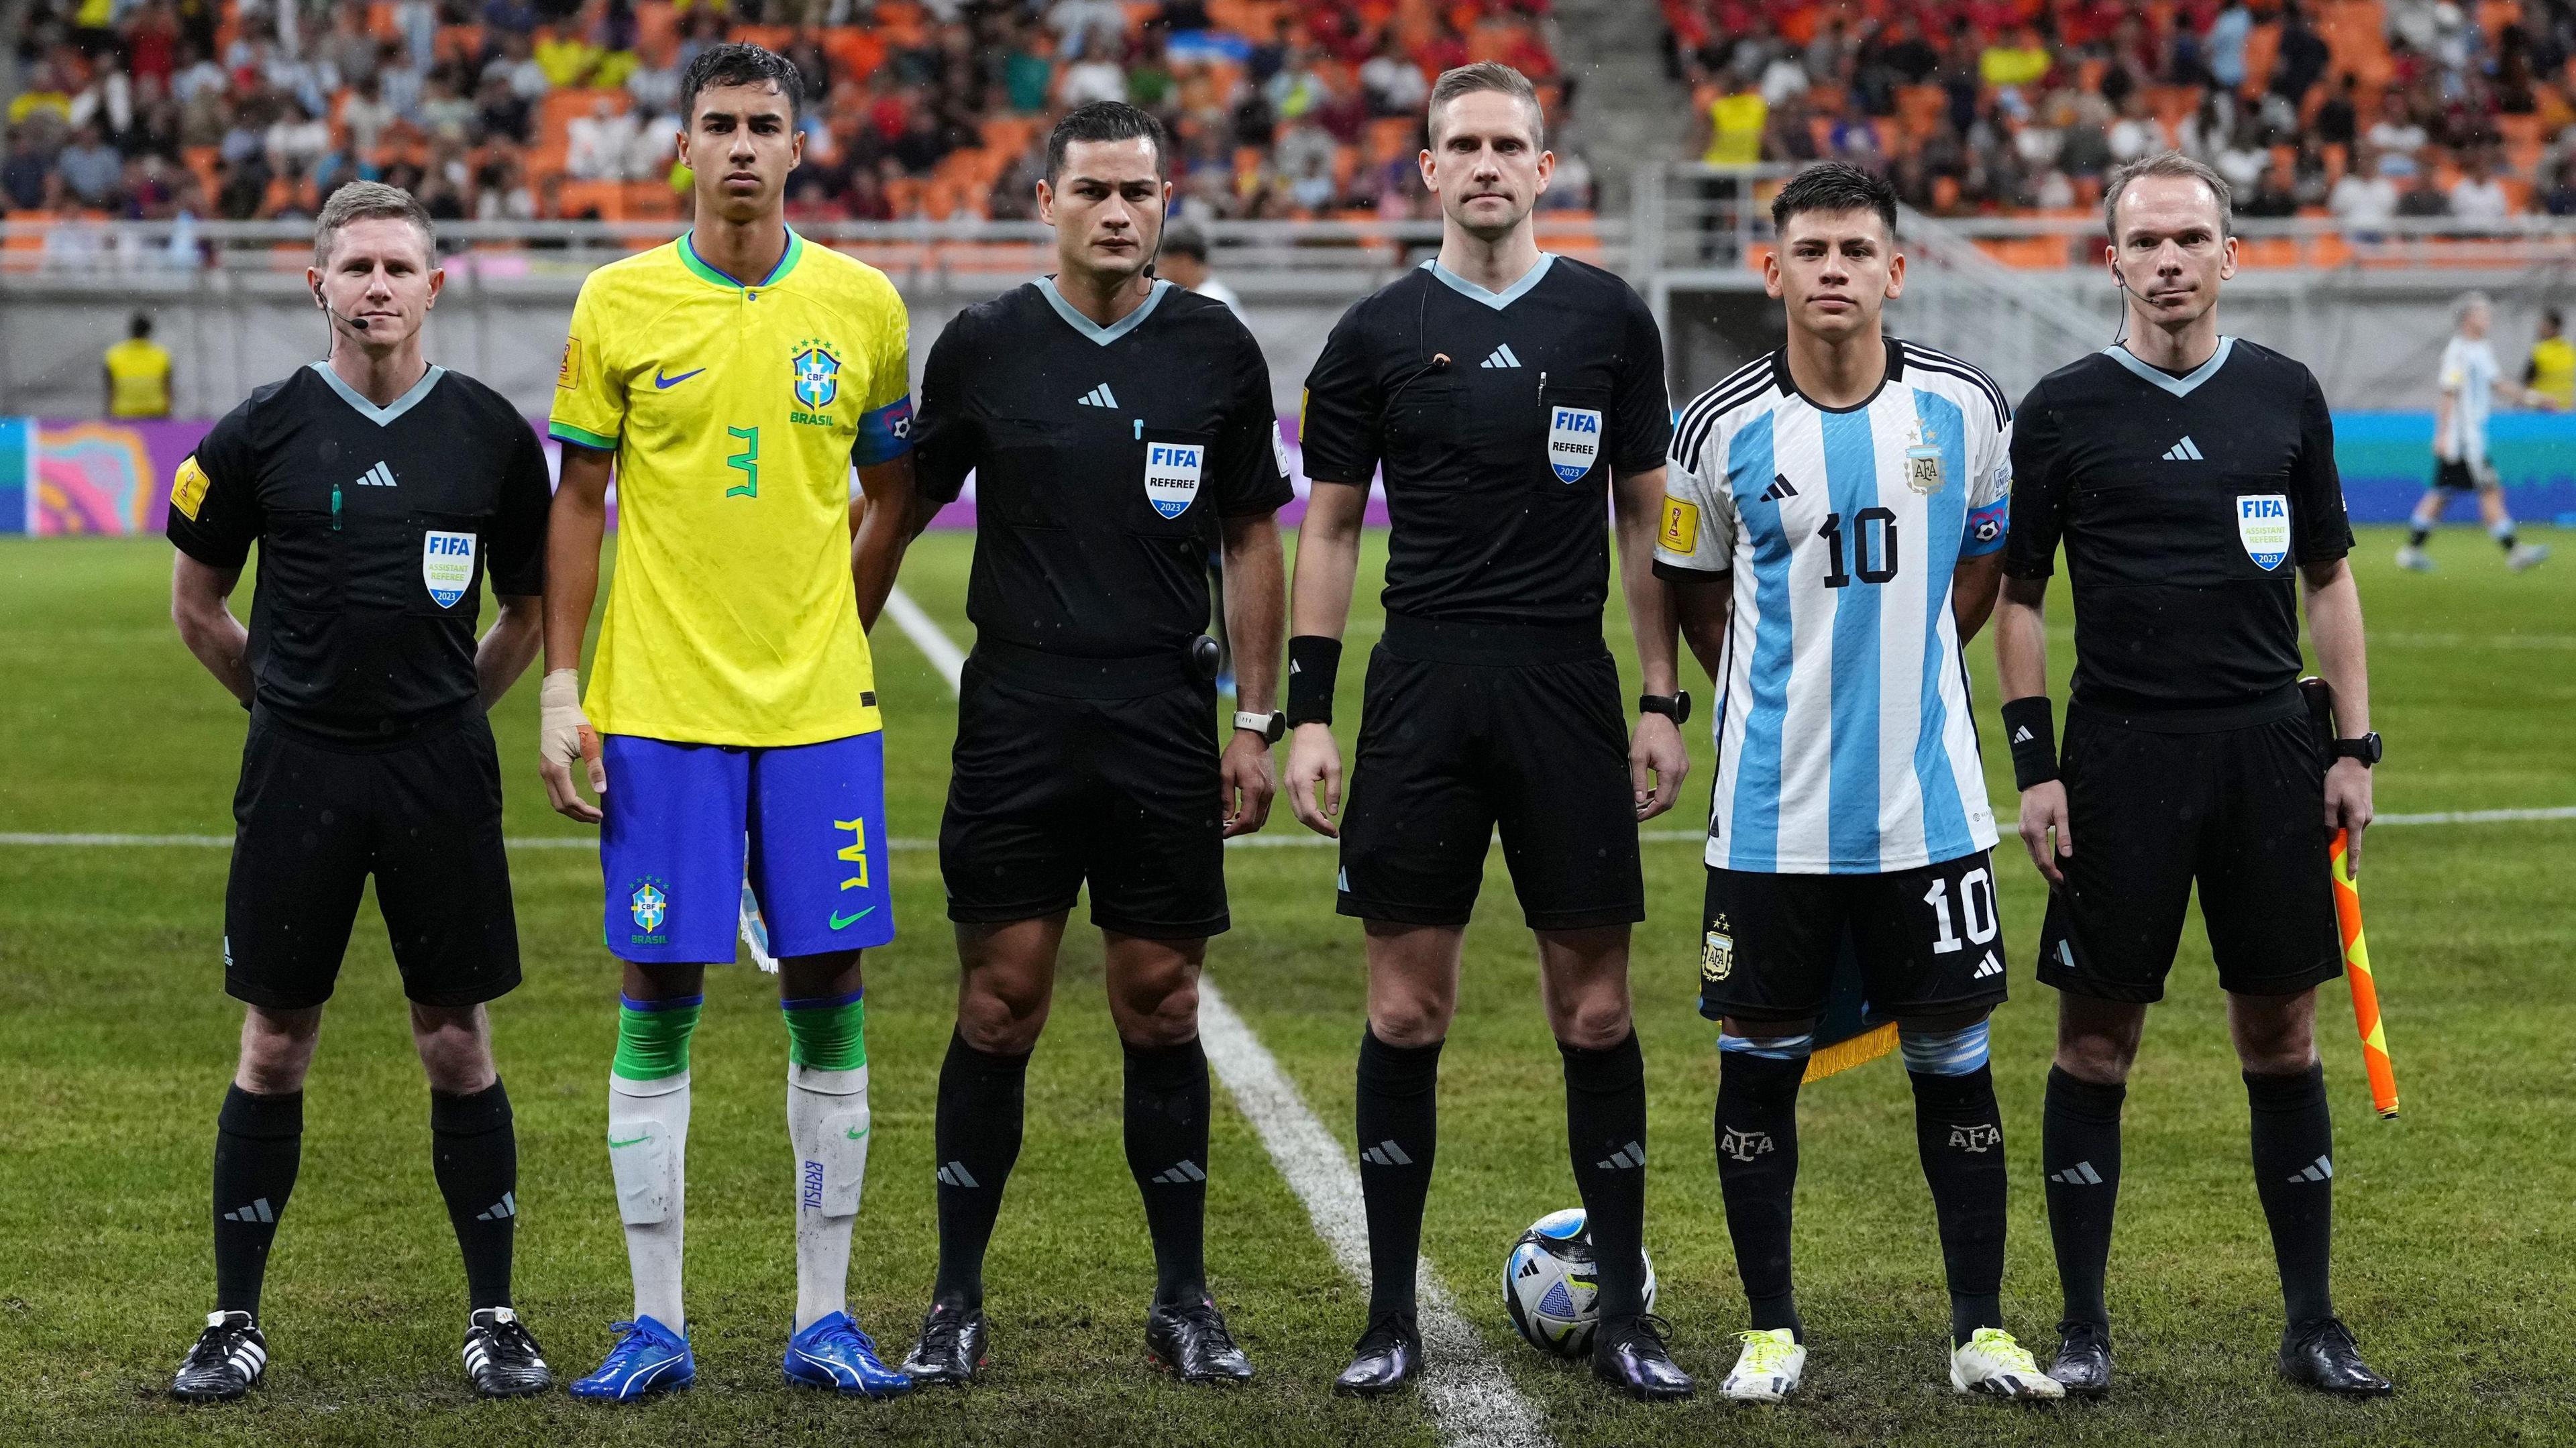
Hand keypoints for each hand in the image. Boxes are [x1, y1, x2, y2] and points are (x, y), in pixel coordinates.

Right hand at [538, 667, 605, 823]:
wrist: (557, 708)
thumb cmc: (575, 723)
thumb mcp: (589, 744)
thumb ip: (595, 768)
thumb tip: (602, 791)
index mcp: (556, 769)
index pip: (570, 801)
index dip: (585, 811)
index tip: (601, 815)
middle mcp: (546, 773)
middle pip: (560, 805)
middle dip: (578, 815)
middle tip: (597, 818)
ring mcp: (545, 771)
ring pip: (556, 800)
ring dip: (572, 810)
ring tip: (590, 813)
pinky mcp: (547, 768)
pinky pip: (555, 791)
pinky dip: (567, 801)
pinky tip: (581, 801)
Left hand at [1220, 728, 1277, 838]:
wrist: (1255, 737)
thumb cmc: (1238, 752)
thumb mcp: (1225, 773)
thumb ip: (1226, 798)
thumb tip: (1225, 818)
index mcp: (1254, 789)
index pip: (1247, 820)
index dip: (1234, 830)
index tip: (1223, 833)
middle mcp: (1266, 793)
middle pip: (1256, 824)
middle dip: (1240, 830)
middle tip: (1225, 829)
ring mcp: (1271, 792)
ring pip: (1262, 819)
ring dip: (1247, 824)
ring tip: (1231, 823)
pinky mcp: (1272, 789)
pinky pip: (1265, 810)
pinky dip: (1254, 816)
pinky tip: (1242, 813)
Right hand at [1283, 721, 1342, 837]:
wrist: (1307, 729)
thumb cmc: (1323, 745)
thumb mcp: (1334, 767)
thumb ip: (1333, 791)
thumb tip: (1332, 813)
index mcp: (1301, 782)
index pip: (1310, 813)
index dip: (1322, 825)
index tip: (1335, 831)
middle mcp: (1291, 786)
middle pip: (1301, 816)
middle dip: (1317, 827)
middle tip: (1333, 832)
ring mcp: (1287, 784)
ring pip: (1297, 811)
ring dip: (1311, 821)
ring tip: (1328, 825)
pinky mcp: (1289, 782)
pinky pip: (1296, 803)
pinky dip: (1306, 812)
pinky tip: (1319, 813)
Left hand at [1629, 711, 1688, 820]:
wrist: (1661, 714)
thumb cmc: (1647, 733)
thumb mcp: (1637, 757)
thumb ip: (1639, 780)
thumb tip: (1638, 801)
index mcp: (1671, 771)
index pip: (1663, 801)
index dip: (1649, 812)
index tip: (1636, 817)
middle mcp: (1681, 772)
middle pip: (1669, 801)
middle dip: (1653, 810)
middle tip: (1636, 815)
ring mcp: (1683, 768)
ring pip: (1672, 794)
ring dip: (1657, 802)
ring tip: (1640, 807)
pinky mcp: (1682, 765)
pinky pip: (1673, 784)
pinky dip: (1662, 792)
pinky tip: (1649, 794)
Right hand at [2017, 779, 2072, 889]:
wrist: (2036, 778)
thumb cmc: (2051, 792)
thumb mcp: (2062, 812)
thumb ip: (2063, 835)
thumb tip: (2067, 855)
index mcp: (2035, 831)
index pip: (2043, 859)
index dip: (2053, 872)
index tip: (2063, 882)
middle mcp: (2025, 833)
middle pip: (2036, 861)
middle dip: (2048, 875)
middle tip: (2059, 887)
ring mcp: (2023, 831)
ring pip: (2033, 855)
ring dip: (2043, 868)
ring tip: (2054, 878)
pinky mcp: (2024, 828)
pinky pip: (2031, 848)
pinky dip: (2039, 858)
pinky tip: (2046, 862)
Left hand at [2325, 756, 2373, 874]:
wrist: (2356, 761)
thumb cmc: (2340, 779)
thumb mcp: (2329, 799)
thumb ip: (2329, 820)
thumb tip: (2332, 837)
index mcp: (2357, 818)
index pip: (2354, 847)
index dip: (2351, 863)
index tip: (2350, 876)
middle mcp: (2365, 819)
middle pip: (2352, 839)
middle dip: (2341, 846)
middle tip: (2330, 850)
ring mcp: (2367, 814)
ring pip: (2351, 829)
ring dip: (2341, 830)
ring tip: (2332, 814)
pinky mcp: (2365, 809)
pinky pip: (2353, 822)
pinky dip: (2345, 823)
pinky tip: (2337, 809)